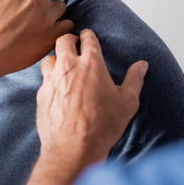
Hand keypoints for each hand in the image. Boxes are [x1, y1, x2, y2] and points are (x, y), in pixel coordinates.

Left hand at [35, 29, 147, 181]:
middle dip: (69, 40)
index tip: (89, 36)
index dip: (89, 35)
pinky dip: (50, 80)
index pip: (88, 38)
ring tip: (64, 66)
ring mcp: (51, 80)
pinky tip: (56, 88)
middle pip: (63, 40)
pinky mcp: (41, 94)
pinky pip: (43, 80)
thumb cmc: (102, 126)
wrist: (73, 149)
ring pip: (49, 58)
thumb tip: (142, 65)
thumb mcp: (127, 102)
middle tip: (74, 45)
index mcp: (91, 64)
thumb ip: (134, 80)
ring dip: (57, 59)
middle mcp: (68, 67)